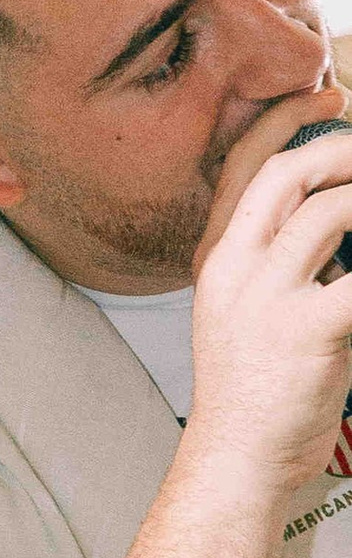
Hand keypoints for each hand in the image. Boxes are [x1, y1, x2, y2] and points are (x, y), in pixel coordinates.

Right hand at [187, 95, 351, 496]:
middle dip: (343, 149)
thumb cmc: (254, 394)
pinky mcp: (306, 330)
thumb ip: (284, 267)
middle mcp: (234, 268)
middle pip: (288, 174)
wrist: (237, 461)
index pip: (245, 167)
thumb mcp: (247, 314)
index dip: (287, 121)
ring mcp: (266, 297)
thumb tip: (339, 224)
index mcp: (217, 260)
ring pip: (330, 212)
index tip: (328, 96)